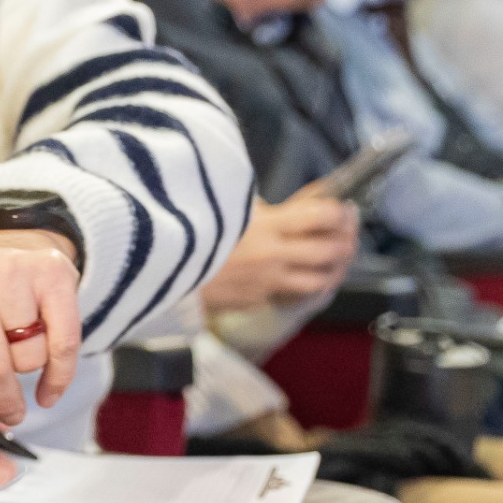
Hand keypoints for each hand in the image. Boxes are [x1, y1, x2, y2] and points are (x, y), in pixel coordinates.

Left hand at [0, 230, 80, 453]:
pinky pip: (64, 344)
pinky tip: (48, 388)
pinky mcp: (50, 270)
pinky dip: (59, 376)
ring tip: (13, 349)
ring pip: (31, 357)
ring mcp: (6, 268)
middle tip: (8, 412)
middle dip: (3, 401)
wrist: (1, 250)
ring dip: (26, 369)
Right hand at [200, 192, 358, 314]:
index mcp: (267, 225)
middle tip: (347, 233)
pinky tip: (297, 275)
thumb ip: (261, 206)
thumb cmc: (187, 228)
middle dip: (347, 242)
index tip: (344, 208)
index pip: (323, 216)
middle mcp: (273, 256)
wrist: (155, 266)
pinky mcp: (254, 300)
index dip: (341, 212)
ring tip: (334, 259)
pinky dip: (300, 286)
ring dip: (332, 269)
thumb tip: (295, 201)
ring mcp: (265, 283)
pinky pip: (288, 294)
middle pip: (331, 252)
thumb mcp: (225, 204)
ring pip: (319, 281)